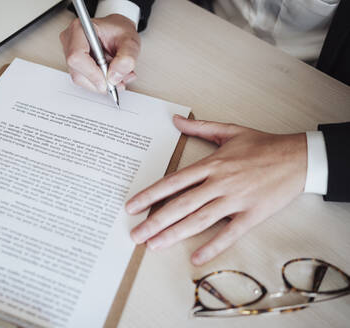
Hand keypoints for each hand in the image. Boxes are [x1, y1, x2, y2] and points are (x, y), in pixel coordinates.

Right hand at [59, 14, 139, 92]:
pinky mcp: (74, 65)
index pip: (76, 57)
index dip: (92, 73)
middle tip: (118, 75)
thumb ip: (127, 58)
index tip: (108, 80)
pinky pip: (84, 81)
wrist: (119, 33)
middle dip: (101, 80)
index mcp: (80, 29)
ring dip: (102, 81)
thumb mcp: (131, 42)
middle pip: (78, 73)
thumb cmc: (121, 31)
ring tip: (117, 71)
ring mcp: (69, 54)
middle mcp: (70, 41)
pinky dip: (100, 82)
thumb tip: (114, 77)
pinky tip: (110, 73)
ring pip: (81, 80)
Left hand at [126, 115, 307, 265]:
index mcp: (211, 165)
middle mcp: (219, 183)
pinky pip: (230, 234)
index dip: (150, 195)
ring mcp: (235, 200)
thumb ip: (199, 128)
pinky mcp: (252, 215)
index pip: (173, 182)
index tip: (132, 206)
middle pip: (181, 205)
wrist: (298, 157)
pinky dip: (213, 246)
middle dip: (155, 221)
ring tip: (154, 245)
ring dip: (175, 234)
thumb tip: (175, 119)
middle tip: (135, 234)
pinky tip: (196, 258)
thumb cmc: (263, 145)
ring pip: (199, 220)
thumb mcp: (229, 130)